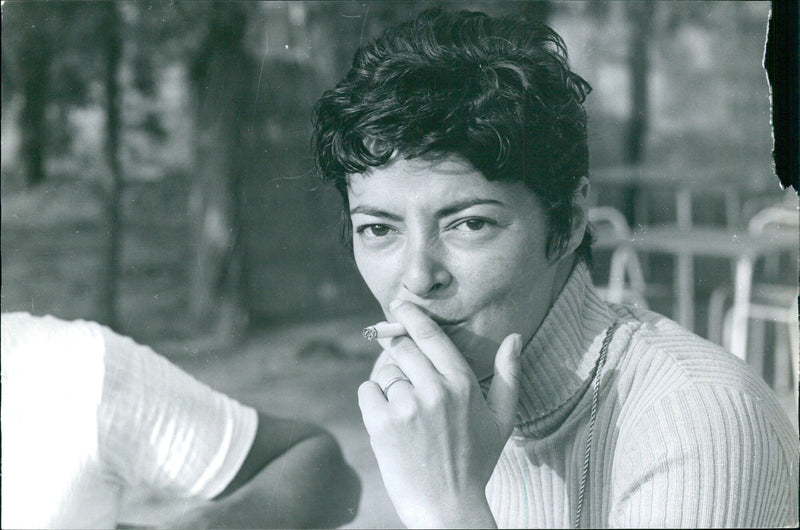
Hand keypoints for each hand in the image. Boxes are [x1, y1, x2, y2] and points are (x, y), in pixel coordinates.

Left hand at [358, 300, 522, 527]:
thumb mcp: (502, 420)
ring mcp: (408, 406)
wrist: (447, 508)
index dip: (412, 316)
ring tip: (402, 411)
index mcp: (463, 384)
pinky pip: (366, 392)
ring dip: (387, 385)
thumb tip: (514, 337)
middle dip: (395, 351)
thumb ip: (509, 375)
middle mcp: (435, 390)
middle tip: (397, 365)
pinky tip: (388, 420)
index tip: (398, 304)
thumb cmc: (475, 463)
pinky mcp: (383, 424)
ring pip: (383, 373)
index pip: (431, 336)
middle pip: (402, 348)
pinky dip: (371, 400)